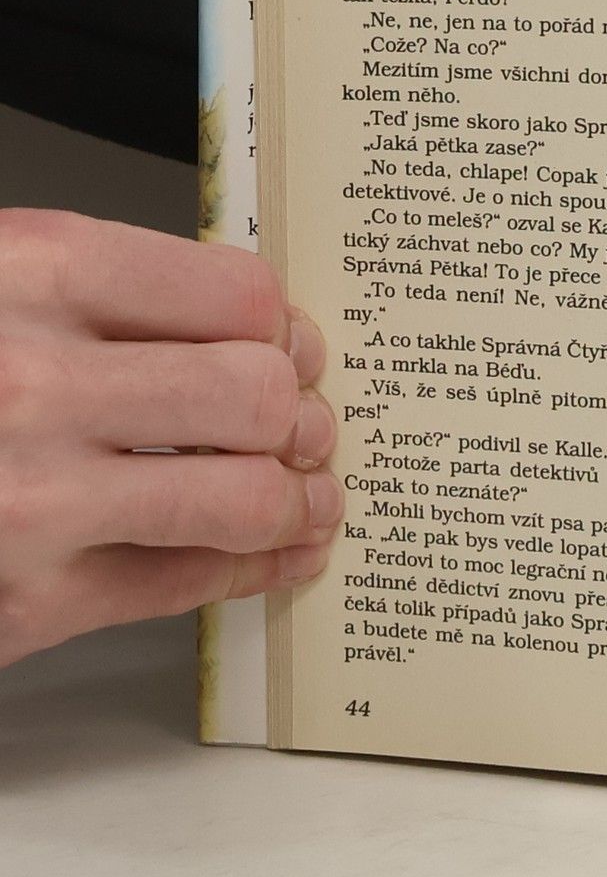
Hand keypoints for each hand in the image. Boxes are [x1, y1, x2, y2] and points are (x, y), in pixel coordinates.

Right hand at [0, 211, 340, 666]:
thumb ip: (91, 295)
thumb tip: (239, 326)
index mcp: (29, 273)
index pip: (235, 298)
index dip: (282, 330)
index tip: (294, 347)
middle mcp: (34, 384)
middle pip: (256, 397)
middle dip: (298, 416)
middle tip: (306, 425)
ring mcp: (31, 504)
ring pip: (243, 498)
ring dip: (295, 499)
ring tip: (308, 495)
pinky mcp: (24, 603)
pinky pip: (184, 585)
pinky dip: (254, 571)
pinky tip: (279, 556)